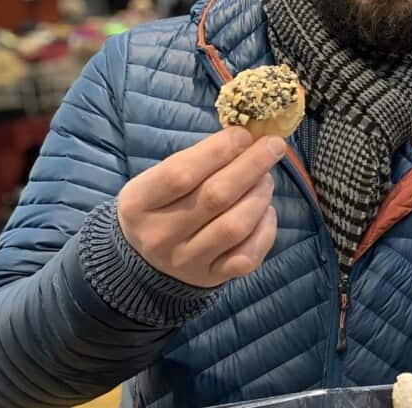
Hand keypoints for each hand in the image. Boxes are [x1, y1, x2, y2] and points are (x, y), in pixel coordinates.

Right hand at [117, 127, 281, 287]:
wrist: (145, 262)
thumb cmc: (161, 206)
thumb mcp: (158, 179)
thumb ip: (196, 160)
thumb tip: (246, 138)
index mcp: (139, 203)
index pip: (180, 174)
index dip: (218, 151)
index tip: (244, 134)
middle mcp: (160, 236)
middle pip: (215, 197)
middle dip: (251, 166)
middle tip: (272, 147)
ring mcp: (186, 261)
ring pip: (235, 226)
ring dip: (259, 196)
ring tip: (266, 179)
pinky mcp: (211, 277)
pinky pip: (248, 256)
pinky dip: (265, 230)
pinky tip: (266, 211)